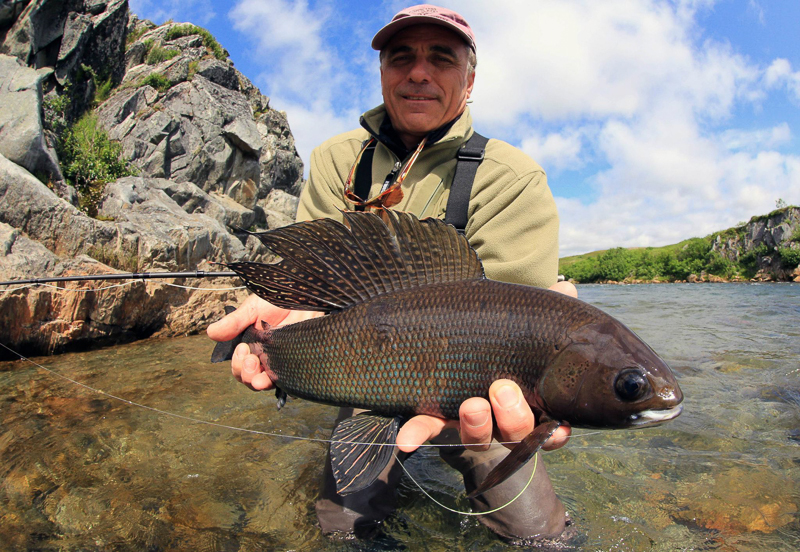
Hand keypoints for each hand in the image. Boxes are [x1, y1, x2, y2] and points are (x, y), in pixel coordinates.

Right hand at [206, 294, 320, 390]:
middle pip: (249, 378)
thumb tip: (211, 332)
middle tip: (250, 359)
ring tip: (259, 378)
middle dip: (245, 374)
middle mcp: (264, 357)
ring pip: (266, 382)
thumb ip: (233, 322)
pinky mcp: (295, 361)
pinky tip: (277, 375)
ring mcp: (280, 360)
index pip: (238, 367)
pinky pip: (287, 378)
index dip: (237, 364)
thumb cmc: (278, 301)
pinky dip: (280, 380)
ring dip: (259, 382)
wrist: (303, 296)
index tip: (242, 349)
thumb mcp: (252, 309)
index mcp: (250, 346)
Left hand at [395, 281, 576, 452]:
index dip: (556, 434)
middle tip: (503, 389)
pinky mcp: (436, 418)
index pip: (550, 431)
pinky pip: (428, 430)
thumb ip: (545, 315)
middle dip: (512, 416)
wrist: (459, 358)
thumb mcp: (524, 331)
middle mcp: (502, 424)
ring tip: (471, 405)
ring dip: (475, 424)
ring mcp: (470, 425)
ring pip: (477, 437)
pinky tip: (405, 440)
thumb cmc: (504, 350)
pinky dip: (417, 435)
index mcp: (531, 407)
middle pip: (514, 434)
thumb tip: (566, 288)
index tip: (559, 426)